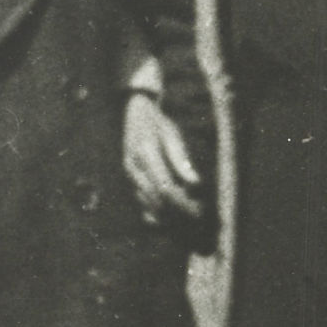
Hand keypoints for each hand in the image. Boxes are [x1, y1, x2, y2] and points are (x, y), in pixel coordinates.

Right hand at [123, 94, 205, 226]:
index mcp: (146, 153)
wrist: (134, 112)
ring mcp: (129, 173)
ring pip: (147, 202)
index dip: (181, 202)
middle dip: (177, 210)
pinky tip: (168, 215)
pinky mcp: (129, 177)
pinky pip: (140, 199)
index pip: (164, 187)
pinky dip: (154, 210)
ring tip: (187, 214)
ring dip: (167, 212)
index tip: (197, 208)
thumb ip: (181, 159)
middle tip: (196, 214)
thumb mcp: (172, 134)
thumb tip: (195, 183)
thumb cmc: (158, 122)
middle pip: (156, 199)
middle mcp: (134, 166)